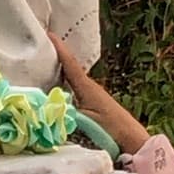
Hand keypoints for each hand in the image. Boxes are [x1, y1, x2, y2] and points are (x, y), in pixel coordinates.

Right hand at [49, 32, 150, 156]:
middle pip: (70, 67)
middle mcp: (89, 87)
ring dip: (61, 70)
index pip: (69, 63)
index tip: (48, 35)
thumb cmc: (110, 128)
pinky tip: (60, 90)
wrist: (131, 139)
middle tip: (41, 47)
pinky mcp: (95, 104)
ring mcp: (93, 95)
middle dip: (57, 57)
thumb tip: (46, 105)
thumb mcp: (84, 120)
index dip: (59, 49)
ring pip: (72, 78)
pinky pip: (76, 88)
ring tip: (45, 66)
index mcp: (85, 86)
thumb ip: (64, 111)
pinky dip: (66, 84)